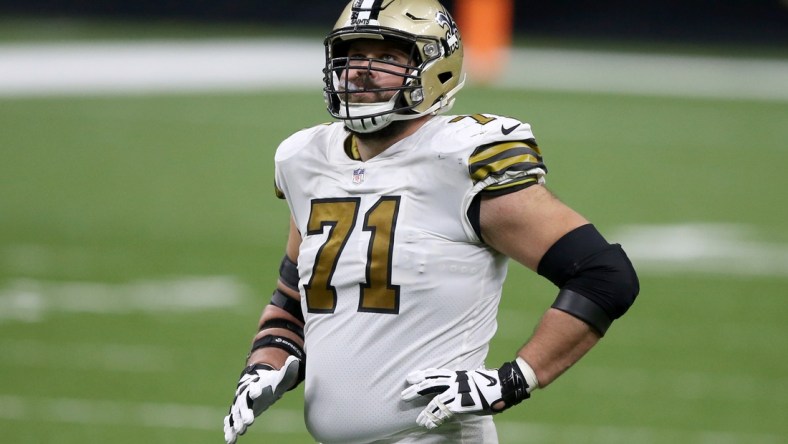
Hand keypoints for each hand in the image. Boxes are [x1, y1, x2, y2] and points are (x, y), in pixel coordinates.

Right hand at [223, 355, 300, 443]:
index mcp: (256, 386)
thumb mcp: (280, 379)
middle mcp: (245, 396)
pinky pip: (231, 422)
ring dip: (236, 423)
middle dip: (245, 412)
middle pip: (243, 404)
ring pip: (235, 414)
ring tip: (239, 432)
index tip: (257, 393)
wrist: (256, 384)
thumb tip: (294, 360)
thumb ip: (288, 372)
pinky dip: (229, 430)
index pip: (255, 387)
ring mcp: (239, 405)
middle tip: (248, 421)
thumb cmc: (270, 383)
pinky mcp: (237, 414)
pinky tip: (230, 441)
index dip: (255, 390)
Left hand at [401, 360, 531, 429]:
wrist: (503, 387)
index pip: (436, 373)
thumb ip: (461, 385)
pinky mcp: (462, 404)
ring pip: (436, 401)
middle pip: (430, 384)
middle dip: (416, 390)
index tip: (410, 377)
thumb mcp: (471, 381)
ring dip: (426, 412)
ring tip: (419, 420)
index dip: (422, 375)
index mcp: (457, 375)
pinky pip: (445, 412)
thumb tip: (453, 392)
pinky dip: (436, 419)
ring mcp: (458, 392)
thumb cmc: (490, 385)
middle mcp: (455, 382)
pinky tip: (430, 425)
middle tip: (403, 395)